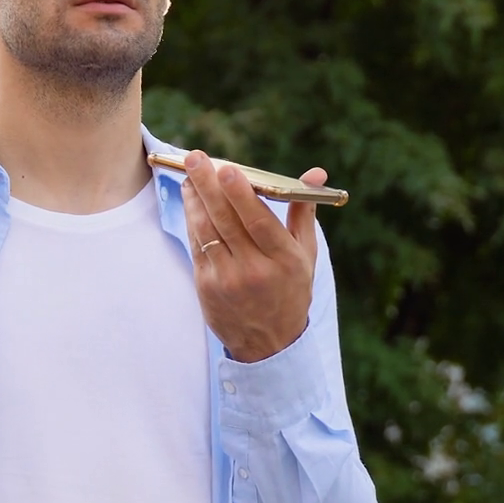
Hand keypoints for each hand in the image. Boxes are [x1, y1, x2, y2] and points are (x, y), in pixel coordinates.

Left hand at [181, 150, 322, 363]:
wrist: (269, 344)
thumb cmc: (291, 290)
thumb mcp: (306, 255)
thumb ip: (303, 212)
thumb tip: (314, 173)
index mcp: (285, 260)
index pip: (259, 222)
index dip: (240, 194)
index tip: (227, 168)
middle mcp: (255, 270)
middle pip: (226, 221)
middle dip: (208, 185)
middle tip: (196, 158)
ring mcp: (228, 280)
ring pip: (206, 230)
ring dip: (195, 199)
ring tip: (189, 174)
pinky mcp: (207, 287)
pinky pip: (197, 245)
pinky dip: (192, 220)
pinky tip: (191, 200)